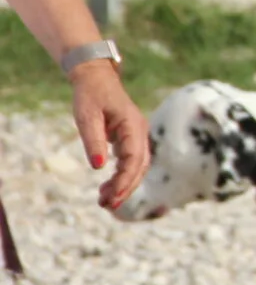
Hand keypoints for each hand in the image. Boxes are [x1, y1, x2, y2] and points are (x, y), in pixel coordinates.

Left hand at [67, 62, 148, 208]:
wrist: (95, 78)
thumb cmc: (90, 95)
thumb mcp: (86, 117)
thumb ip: (94, 141)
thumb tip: (98, 168)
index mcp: (133, 126)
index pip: (134, 160)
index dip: (125, 180)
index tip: (112, 197)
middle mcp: (140, 132)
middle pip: (140, 167)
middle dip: (126, 188)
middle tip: (108, 206)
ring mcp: (137, 136)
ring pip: (137, 167)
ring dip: (125, 185)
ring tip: (105, 201)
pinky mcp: (130, 139)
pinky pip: (131, 162)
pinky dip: (122, 177)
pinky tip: (108, 187)